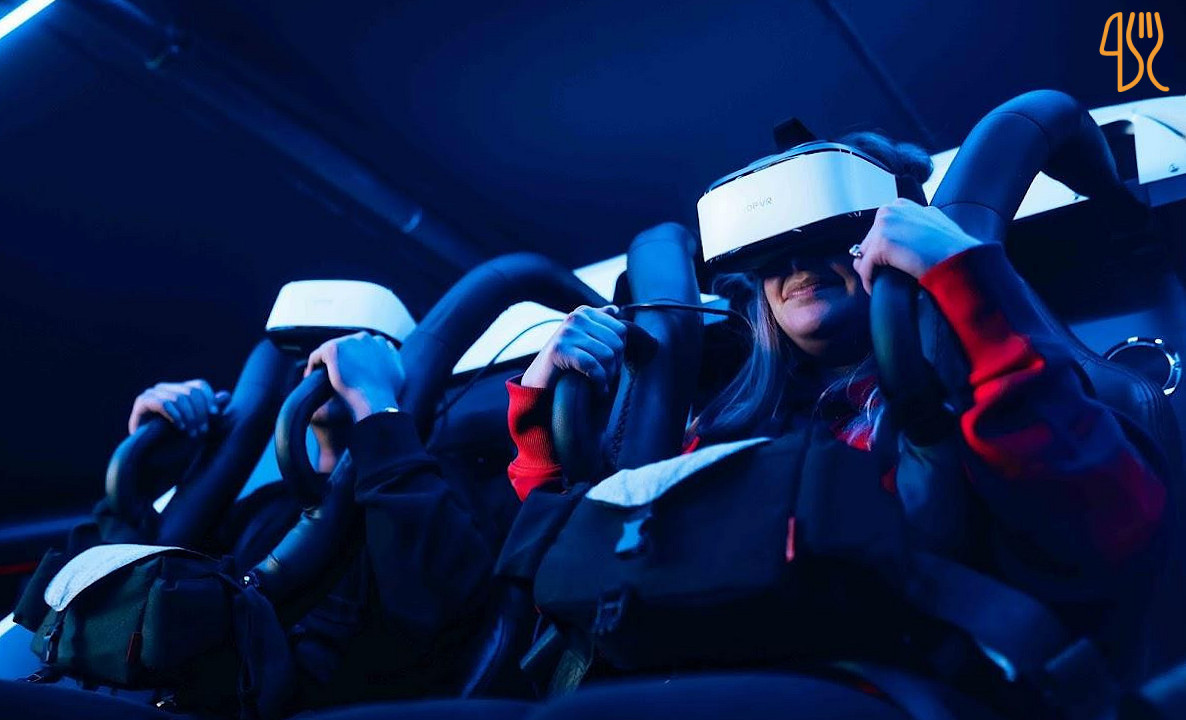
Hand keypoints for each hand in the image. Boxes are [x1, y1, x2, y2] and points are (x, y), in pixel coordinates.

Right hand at [129, 379, 226, 436]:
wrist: (152, 461)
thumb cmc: (177, 444)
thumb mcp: (200, 427)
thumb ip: (212, 412)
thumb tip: (226, 395)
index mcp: (179, 391)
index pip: (199, 386)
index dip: (210, 399)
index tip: (216, 415)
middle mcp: (166, 389)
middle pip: (191, 391)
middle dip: (200, 413)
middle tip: (202, 432)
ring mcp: (153, 394)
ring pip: (180, 397)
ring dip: (189, 417)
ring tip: (191, 433)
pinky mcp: (142, 403)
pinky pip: (163, 402)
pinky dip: (175, 415)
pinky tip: (180, 427)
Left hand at [305, 332, 405, 420]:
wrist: (375, 401)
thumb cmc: (386, 392)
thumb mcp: (398, 372)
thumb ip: (392, 358)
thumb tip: (388, 350)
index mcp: (378, 342)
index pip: (360, 347)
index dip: (353, 360)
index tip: (348, 372)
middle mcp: (364, 337)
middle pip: (345, 347)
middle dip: (340, 361)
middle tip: (333, 377)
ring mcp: (348, 342)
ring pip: (330, 351)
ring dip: (325, 363)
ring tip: (320, 379)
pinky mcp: (333, 349)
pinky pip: (317, 356)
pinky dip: (313, 366)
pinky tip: (311, 378)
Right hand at [521, 305, 626, 392]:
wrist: (538, 382)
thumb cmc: (565, 363)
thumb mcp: (583, 340)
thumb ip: (599, 324)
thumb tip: (615, 309)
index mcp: (584, 312)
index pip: (621, 330)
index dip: (620, 353)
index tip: (611, 367)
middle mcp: (575, 318)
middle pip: (616, 343)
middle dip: (615, 365)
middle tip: (607, 379)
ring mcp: (566, 332)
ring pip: (606, 355)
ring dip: (608, 376)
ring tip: (602, 385)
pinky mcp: (559, 349)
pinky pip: (592, 366)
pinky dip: (600, 383)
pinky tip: (598, 391)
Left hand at [851, 198, 981, 294]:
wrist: (959, 257)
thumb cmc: (952, 248)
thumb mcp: (931, 225)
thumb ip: (914, 226)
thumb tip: (901, 240)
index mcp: (901, 205)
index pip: (879, 229)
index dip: (880, 249)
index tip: (885, 264)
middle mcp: (890, 210)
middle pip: (868, 241)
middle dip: (873, 259)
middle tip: (880, 275)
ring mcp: (885, 225)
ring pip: (864, 254)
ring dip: (869, 270)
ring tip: (877, 283)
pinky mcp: (882, 243)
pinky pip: (865, 268)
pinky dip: (868, 281)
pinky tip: (875, 289)